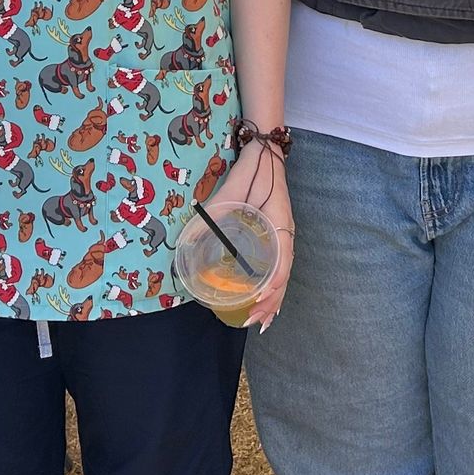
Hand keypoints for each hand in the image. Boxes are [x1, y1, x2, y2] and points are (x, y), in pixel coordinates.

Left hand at [215, 140, 293, 329]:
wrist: (266, 151)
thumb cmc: (253, 170)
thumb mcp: (232, 190)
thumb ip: (213, 213)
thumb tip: (188, 240)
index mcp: (280, 225)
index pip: (282, 262)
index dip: (272, 286)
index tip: (258, 302)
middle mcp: (285, 234)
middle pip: (284, 276)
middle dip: (271, 302)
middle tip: (254, 323)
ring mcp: (283, 235)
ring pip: (283, 273)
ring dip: (274, 298)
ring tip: (261, 321)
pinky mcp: (277, 233)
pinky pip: (280, 265)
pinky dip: (274, 285)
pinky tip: (266, 297)